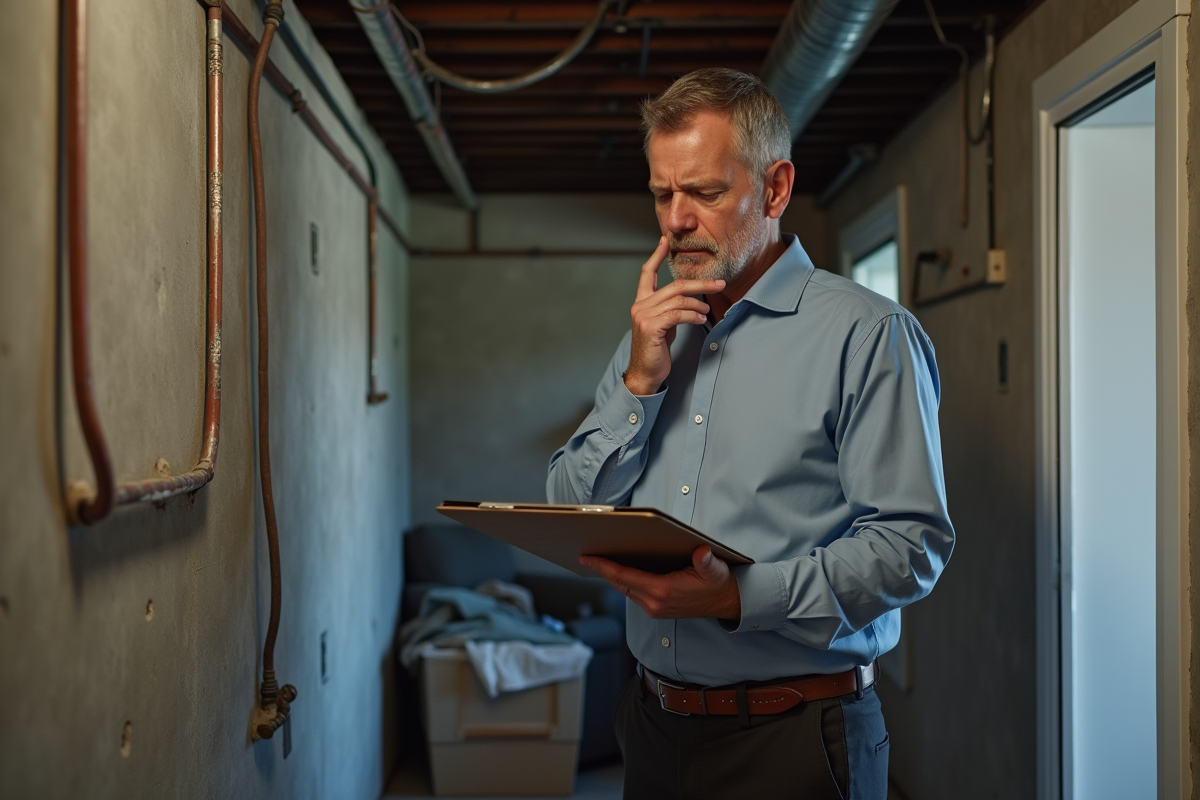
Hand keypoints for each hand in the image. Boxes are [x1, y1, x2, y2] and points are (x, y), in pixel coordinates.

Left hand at [580, 546, 740, 620]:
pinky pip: (632, 594)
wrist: (726, 603)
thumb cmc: (718, 583)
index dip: (604, 566)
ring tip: (598, 562)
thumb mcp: (715, 569)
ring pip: (624, 590)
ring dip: (611, 577)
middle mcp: (654, 603)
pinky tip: (618, 572)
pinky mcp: (656, 610)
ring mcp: (654, 608)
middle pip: (619, 584)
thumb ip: (706, 561)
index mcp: (663, 591)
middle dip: (601, 570)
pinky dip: (622, 582)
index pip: (624, 577)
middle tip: (586, 556)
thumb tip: (701, 552)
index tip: (588, 558)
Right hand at [624, 237, 724, 395]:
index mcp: (641, 303)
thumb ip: (671, 309)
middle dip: (700, 284)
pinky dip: (693, 315)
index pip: (646, 274)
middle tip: (719, 284)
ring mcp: (643, 316)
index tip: (665, 241)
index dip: (656, 256)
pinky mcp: (651, 327)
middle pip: (674, 286)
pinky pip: (677, 314)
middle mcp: (640, 306)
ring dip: (698, 305)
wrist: (645, 372)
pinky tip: (701, 319)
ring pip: (678, 300)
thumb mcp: (664, 324)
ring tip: (707, 313)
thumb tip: (691, 300)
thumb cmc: (656, 350)